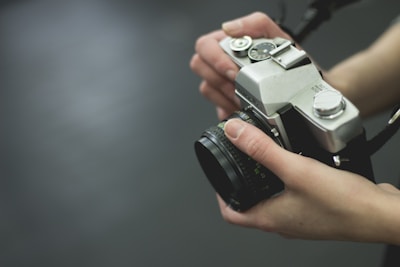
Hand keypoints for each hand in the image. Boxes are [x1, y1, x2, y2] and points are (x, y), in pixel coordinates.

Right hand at [190, 12, 291, 119]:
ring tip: (245, 98)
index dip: (216, 59)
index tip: (234, 72)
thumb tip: (230, 28)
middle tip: (239, 87)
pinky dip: (230, 110)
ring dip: (226, 96)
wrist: (303, 92)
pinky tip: (244, 108)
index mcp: (230, 43)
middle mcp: (222, 62)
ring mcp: (221, 83)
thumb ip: (257, 25)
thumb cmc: (292, 65)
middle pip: (199, 66)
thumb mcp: (280, 39)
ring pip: (207, 88)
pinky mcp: (225, 103)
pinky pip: (217, 108)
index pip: (205, 46)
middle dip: (220, 79)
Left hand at [220, 118, 399, 243]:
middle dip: (241, 181)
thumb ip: (261, 150)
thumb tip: (234, 133)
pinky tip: (295, 163)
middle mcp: (282, 221)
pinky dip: (286, 178)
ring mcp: (299, 216)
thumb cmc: (345, 205)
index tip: (217, 175)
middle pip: (250, 203)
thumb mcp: (295, 170)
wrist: (381, 215)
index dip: (219, 194)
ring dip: (264, 178)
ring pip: (271, 197)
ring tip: (264, 157)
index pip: (231, 214)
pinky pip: (291, 193)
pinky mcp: (314, 209)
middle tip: (240, 160)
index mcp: (270, 218)